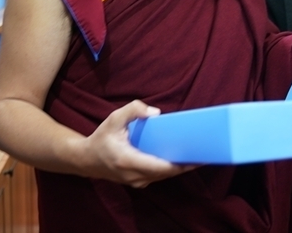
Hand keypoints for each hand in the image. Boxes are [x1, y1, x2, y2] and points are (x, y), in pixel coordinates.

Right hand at [80, 100, 197, 187]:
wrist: (85, 159)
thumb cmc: (101, 138)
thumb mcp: (114, 119)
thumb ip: (133, 110)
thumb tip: (156, 113)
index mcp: (129, 161)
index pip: (161, 167)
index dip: (181, 164)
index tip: (198, 157)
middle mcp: (135, 176)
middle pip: (167, 173)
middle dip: (186, 164)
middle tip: (205, 151)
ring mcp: (137, 182)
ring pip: (164, 176)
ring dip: (180, 167)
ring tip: (197, 154)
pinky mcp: (139, 182)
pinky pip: (159, 176)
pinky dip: (171, 168)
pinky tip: (182, 159)